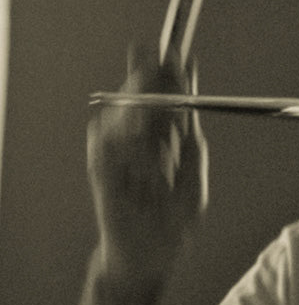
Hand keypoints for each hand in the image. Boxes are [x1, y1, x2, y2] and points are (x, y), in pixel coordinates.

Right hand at [89, 44, 207, 288]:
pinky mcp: (99, 163)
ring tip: (162, 156)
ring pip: (127, 114)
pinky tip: (143, 170)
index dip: (173, 72)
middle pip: (142, 94)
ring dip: (145, 123)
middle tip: (161, 63)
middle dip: (152, 77)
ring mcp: (117, 148)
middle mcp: (139, 136)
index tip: (179, 50)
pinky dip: (128, 152)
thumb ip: (191, 141)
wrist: (150, 253)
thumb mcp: (193, 178)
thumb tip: (188, 103)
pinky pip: (109, 141)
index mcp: (165, 135)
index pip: (168, 95)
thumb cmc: (174, 219)